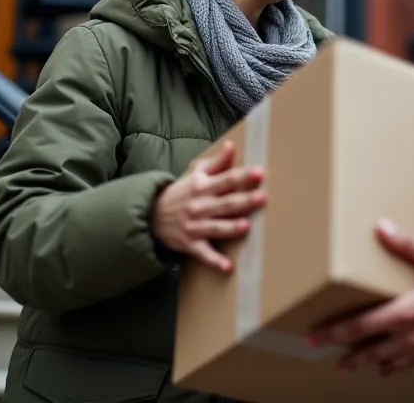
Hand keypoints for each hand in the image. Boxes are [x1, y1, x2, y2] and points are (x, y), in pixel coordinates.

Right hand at [152, 141, 264, 271]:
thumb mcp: (195, 174)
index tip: (260, 172)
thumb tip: (232, 146)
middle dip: (243, 201)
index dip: (243, 176)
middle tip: (261, 198)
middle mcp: (200, 206)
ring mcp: (195, 226)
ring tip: (245, 226)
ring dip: (230, 228)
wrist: (152, 215)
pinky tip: (228, 267)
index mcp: (202, 187)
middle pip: (225, 203)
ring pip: (216, 227)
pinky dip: (215, 261)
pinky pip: (204, 254)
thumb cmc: (181, 192)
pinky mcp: (191, 244)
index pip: (226, 180)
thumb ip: (216, 162)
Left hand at [308, 219, 413, 376]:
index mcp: (402, 313)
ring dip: (369, 364)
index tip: (313, 337)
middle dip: (348, 356)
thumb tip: (381, 227)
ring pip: (387, 362)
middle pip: (368, 351)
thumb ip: (406, 244)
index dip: (332, 333)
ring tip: (356, 367)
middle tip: (332, 361)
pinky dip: (395, 367)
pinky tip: (391, 367)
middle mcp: (407, 337)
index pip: (357, 326)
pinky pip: (410, 366)